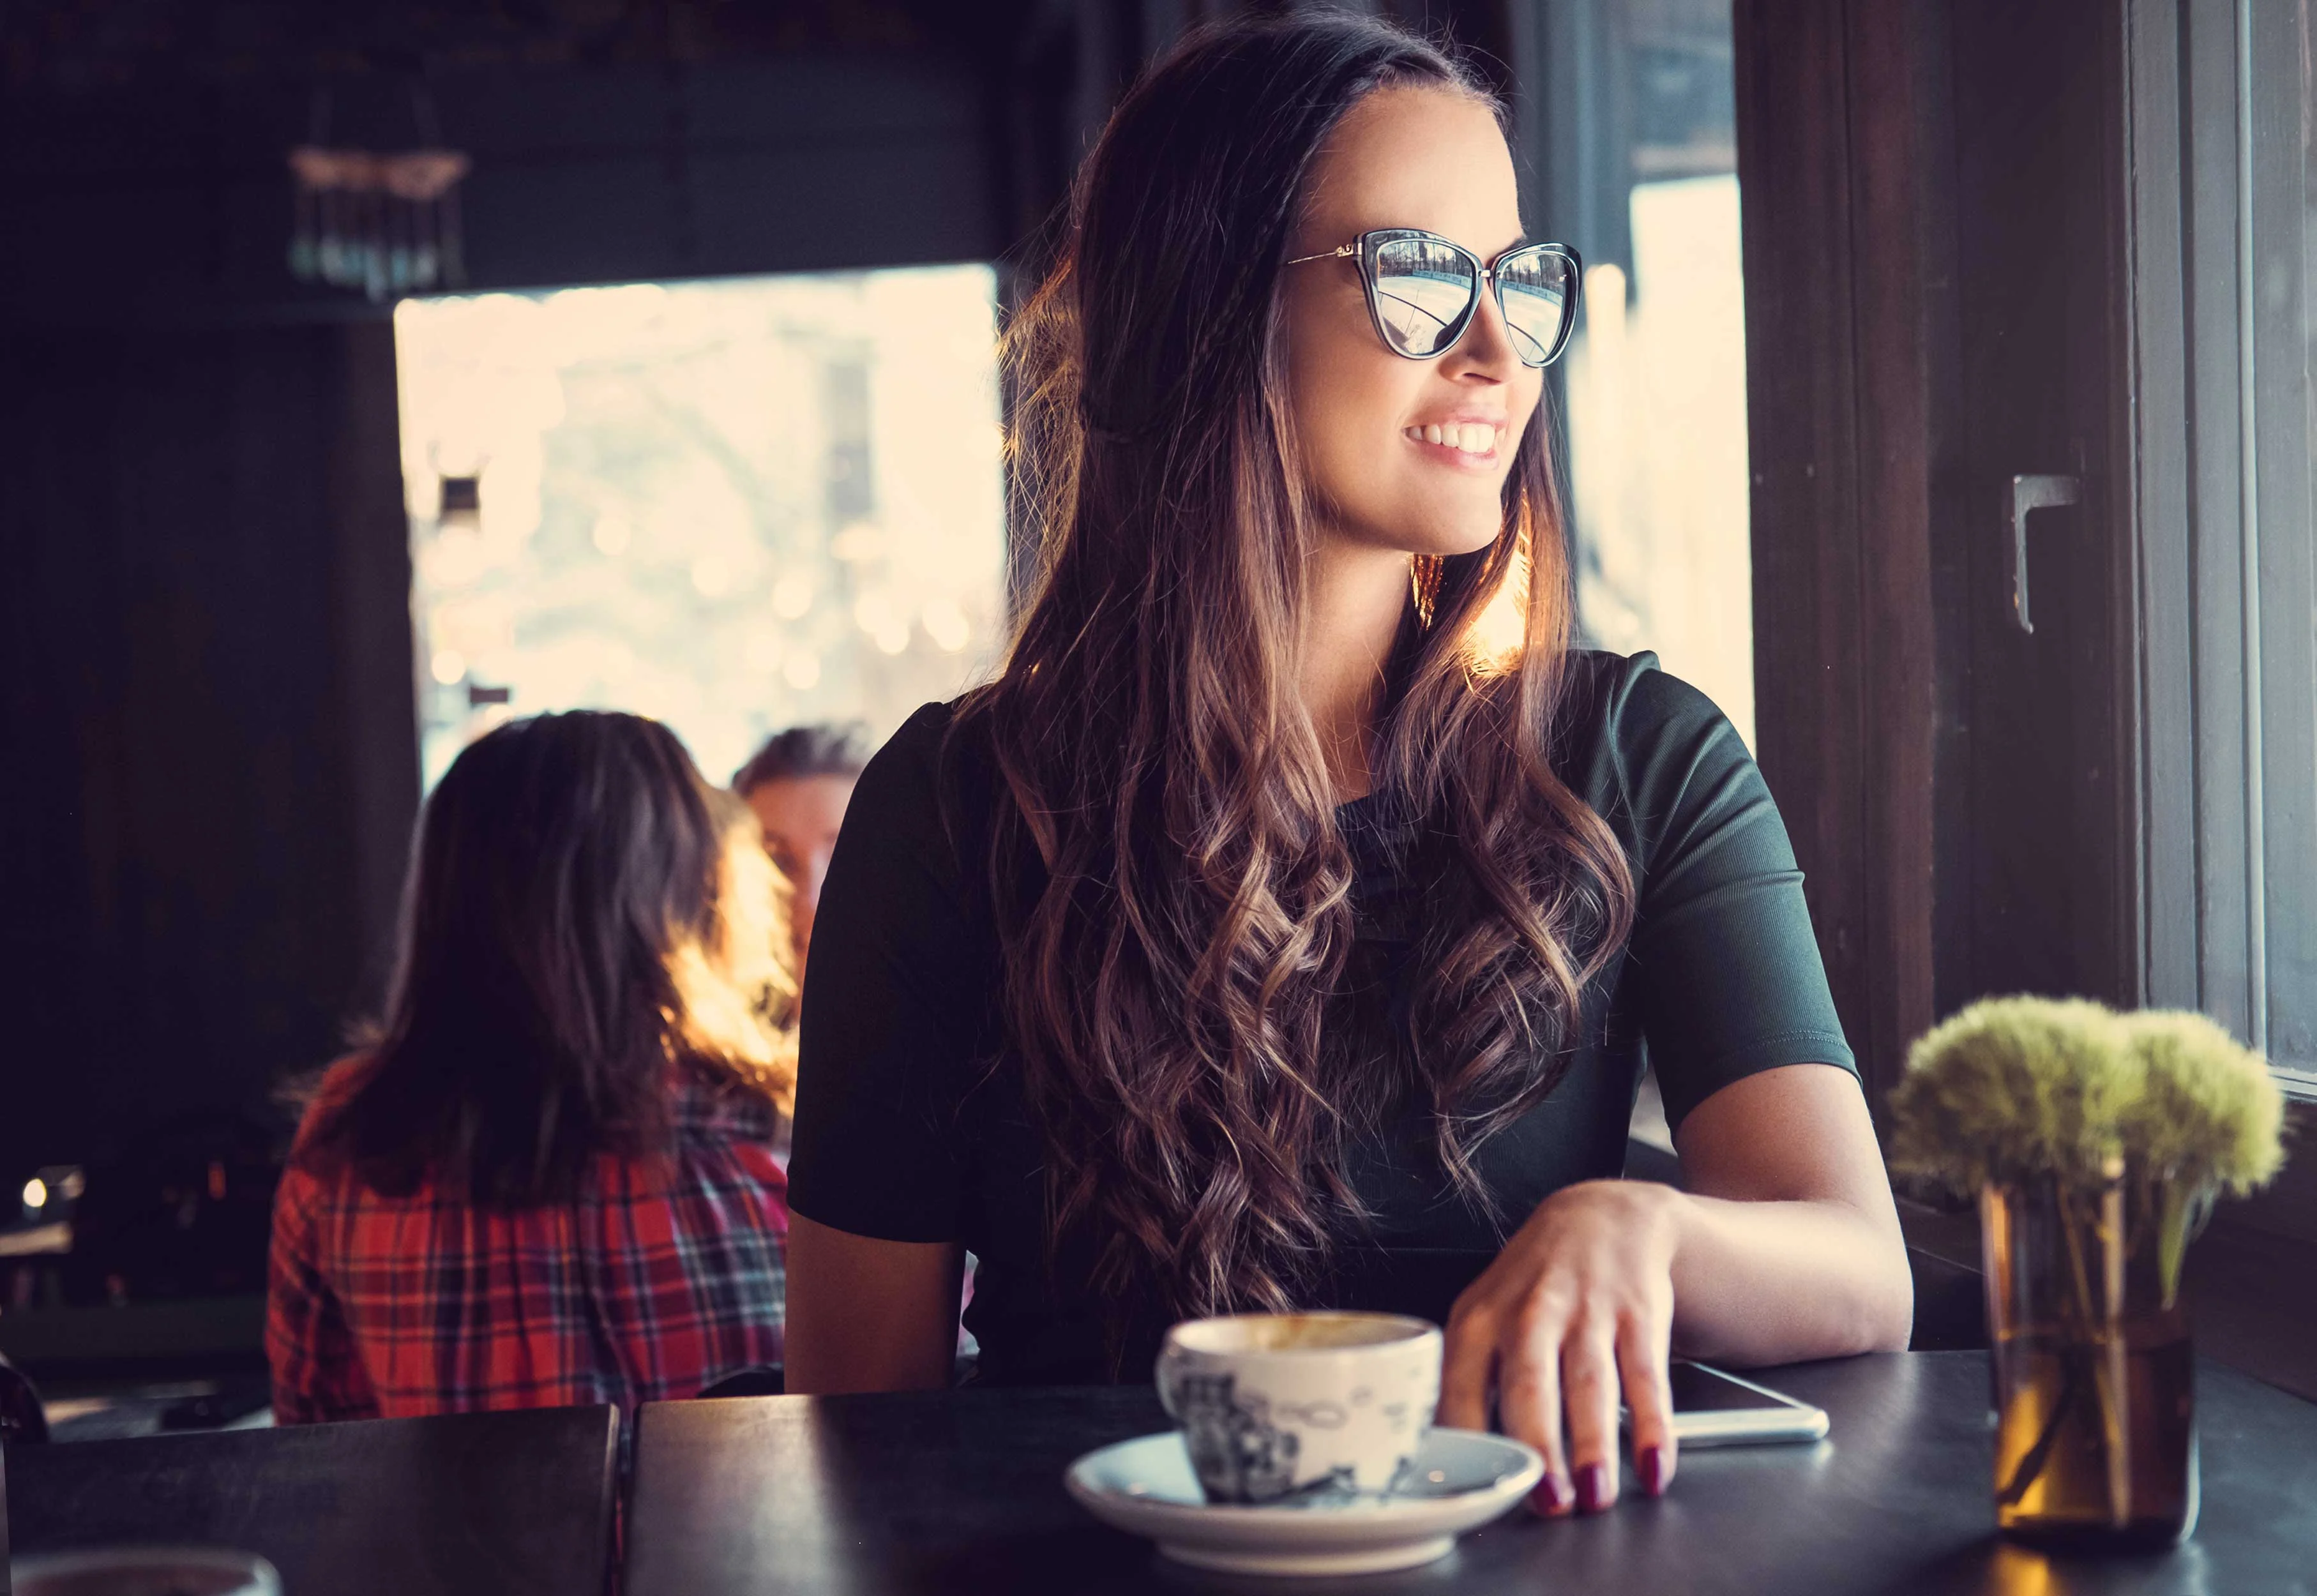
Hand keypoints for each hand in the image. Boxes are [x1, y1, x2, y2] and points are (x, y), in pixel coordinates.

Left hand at [1437, 1179, 1681, 1515]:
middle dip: (1539, 1447)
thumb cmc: (1532, 1289)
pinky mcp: (1638, 1313)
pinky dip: (1653, 1426)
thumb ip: (1467, 1382)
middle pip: (1528, 1385)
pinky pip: (1646, 1376)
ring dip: (1594, 1445)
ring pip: (1589, 1384)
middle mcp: (1529, 1313)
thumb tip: (1450, 1460)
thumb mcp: (1483, 1317)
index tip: (1480, 1488)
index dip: (1470, 1439)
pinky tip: (1653, 1467)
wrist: (1603, 1217)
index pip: (1460, 1385)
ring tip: (1596, 1496)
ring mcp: (1587, 1311)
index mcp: (1478, 1321)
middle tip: (1549, 1504)